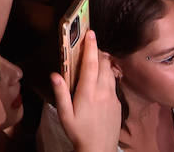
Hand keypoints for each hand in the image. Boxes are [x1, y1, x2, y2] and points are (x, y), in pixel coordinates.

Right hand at [50, 32, 120, 151]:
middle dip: (98, 52)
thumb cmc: (79, 132)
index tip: (90, 33)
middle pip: (103, 65)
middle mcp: (103, 92)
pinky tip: (101, 80)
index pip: (91, 65)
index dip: (91, 47)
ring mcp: (113, 97)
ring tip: (95, 58)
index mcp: (88, 93)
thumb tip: (55, 74)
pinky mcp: (118, 103)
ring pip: (110, 73)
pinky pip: (114, 84)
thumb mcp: (65, 116)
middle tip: (90, 44)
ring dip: (104, 63)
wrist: (99, 150)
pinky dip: (107, 76)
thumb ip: (61, 94)